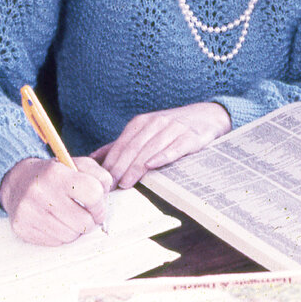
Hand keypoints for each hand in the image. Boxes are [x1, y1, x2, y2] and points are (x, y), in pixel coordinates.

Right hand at [0, 156, 112, 245]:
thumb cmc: (55, 174)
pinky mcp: (22, 228)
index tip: (98, 206)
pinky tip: (56, 222)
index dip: (101, 204)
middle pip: (84, 222)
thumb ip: (99, 176)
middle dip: (90, 220)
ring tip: (69, 216)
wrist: (18, 181)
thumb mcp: (78, 165)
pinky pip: (55, 242)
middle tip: (86, 214)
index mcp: (56, 174)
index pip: (93, 194)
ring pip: (71, 236)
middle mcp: (40, 192)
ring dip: (75, 229)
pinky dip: (61, 235)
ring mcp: (29, 212)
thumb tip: (106, 198)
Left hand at [92, 102, 230, 188]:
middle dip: (120, 168)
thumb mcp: (146, 131)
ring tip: (126, 183)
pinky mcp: (190, 136)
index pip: (122, 144)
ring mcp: (174, 128)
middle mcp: (156, 123)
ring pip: (150, 149)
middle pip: (133, 147)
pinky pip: (175, 148)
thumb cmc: (173, 127)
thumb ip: (121, 145)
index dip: (111, 162)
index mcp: (141, 122)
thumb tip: (93, 159)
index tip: (102, 180)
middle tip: (111, 186)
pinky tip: (152, 165)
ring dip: (136, 167)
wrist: (207, 115)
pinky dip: (162, 156)